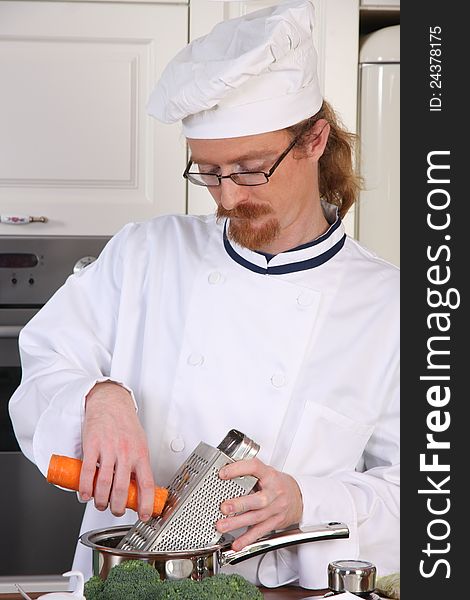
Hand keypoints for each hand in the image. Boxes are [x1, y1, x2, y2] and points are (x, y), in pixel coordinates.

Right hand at [79, 381, 154, 520]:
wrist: (111, 403)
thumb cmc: (126, 425)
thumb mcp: (140, 444)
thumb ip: (138, 465)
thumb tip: (140, 490)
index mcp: (141, 454)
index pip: (147, 484)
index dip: (146, 504)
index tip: (145, 516)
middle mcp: (126, 453)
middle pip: (122, 489)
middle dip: (118, 507)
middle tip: (116, 511)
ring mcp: (109, 449)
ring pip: (104, 484)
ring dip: (100, 501)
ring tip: (99, 504)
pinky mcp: (92, 446)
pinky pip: (87, 472)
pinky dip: (85, 488)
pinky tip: (85, 495)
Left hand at [215, 457, 302, 550]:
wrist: (298, 497)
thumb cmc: (277, 484)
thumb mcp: (266, 472)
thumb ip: (249, 473)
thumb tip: (225, 472)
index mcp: (270, 475)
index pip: (254, 467)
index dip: (238, 469)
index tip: (222, 473)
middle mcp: (274, 492)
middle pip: (258, 500)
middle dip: (240, 505)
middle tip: (224, 507)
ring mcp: (276, 509)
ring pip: (256, 518)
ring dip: (237, 523)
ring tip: (222, 525)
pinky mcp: (275, 522)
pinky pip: (260, 531)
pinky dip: (247, 539)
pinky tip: (237, 543)